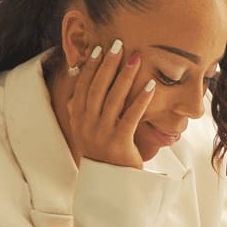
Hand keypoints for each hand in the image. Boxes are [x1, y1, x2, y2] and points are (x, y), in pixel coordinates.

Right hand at [64, 40, 157, 168]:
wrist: (108, 182)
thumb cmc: (100, 149)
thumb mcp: (84, 127)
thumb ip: (80, 104)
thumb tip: (76, 74)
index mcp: (78, 119)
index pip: (83, 87)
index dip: (91, 67)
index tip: (99, 48)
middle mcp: (87, 125)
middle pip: (97, 89)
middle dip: (108, 65)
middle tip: (118, 44)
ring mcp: (102, 134)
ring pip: (113, 100)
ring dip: (125, 77)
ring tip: (136, 58)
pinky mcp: (119, 143)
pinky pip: (131, 117)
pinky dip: (141, 99)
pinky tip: (150, 85)